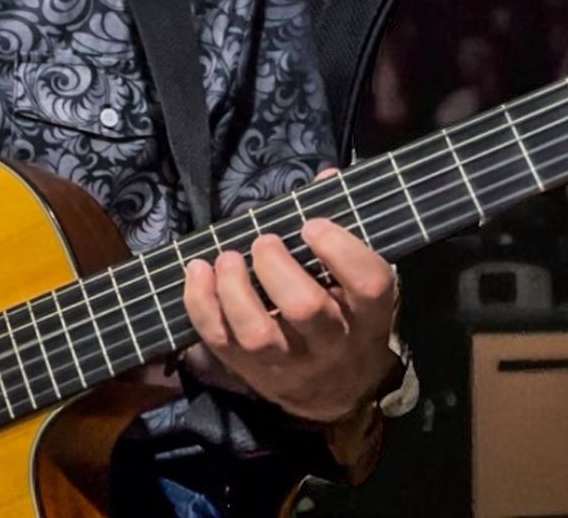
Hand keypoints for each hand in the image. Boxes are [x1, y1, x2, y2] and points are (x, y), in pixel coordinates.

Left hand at [182, 191, 396, 423]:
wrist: (340, 390)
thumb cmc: (347, 311)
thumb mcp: (358, 277)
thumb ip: (343, 224)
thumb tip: (325, 177)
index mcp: (369, 312)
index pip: (367, 282)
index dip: (339, 248)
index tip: (311, 224)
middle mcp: (333, 343)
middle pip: (304, 307)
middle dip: (275, 267)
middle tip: (264, 241)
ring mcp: (291, 363)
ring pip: (257, 333)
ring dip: (234, 289)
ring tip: (227, 258)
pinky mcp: (253, 373)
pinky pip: (221, 342)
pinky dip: (202, 305)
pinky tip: (198, 272)